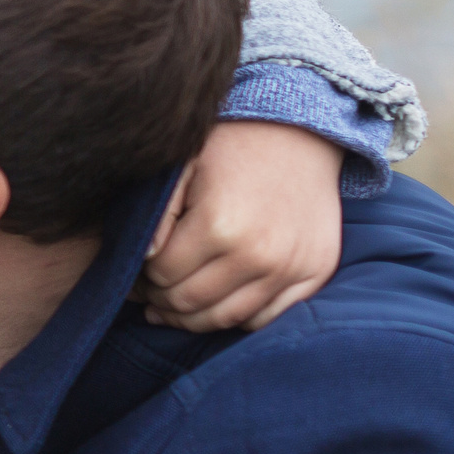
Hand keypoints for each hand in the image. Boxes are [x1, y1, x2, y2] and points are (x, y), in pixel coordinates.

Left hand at [143, 121, 343, 331]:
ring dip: (192, 318)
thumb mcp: (183, 169)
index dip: (143, 276)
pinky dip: (236, 318)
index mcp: (218, 225)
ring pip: (225, 319)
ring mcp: (289, 268)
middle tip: (149, 292)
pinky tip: (217, 303)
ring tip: (174, 307)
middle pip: (190, 302)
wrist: (298, 134)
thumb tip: (140, 261)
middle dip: (160, 300)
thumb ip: (158, 217)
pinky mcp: (314, 273)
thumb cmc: (231, 148)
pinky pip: (265, 317)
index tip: (138, 271)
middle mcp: (257, 254)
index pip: (163, 275)